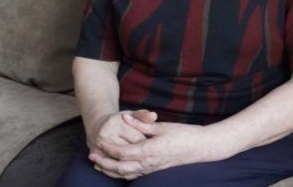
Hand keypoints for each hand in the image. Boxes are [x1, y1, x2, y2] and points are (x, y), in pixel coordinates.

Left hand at [92, 115, 209, 178]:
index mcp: (148, 151)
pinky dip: (121, 173)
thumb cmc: (183, 135)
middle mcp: (148, 164)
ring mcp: (151, 169)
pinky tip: (117, 169)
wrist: (200, 148)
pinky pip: (134, 175)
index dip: (108, 148)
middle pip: (119, 167)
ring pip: (125, 174)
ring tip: (99, 164)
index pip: (122, 153)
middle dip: (104, 162)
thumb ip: (142, 124)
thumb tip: (126, 117)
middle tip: (92, 156)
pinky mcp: (155, 171)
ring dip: (110, 170)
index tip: (98, 142)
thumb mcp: (161, 126)